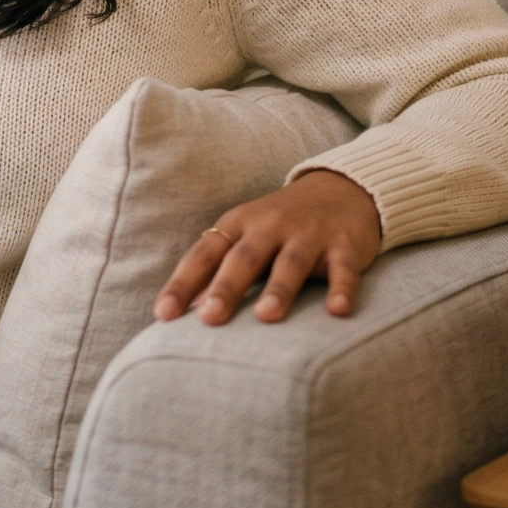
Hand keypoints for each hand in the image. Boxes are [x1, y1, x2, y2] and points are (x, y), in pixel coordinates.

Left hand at [152, 169, 382, 324]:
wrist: (340, 189)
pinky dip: (341, 288)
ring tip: (266, 317)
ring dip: (279, 289)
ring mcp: (309, 233)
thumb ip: (217, 271)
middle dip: (226, 287)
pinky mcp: (344, 244)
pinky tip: (338, 310)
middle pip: (244, 258)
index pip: (204, 255)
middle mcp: (270, 226)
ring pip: (291, 262)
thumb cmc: (279, 226)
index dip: (182, 283)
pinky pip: (343, 268)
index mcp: (238, 225)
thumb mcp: (245, 238)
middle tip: (209, 318)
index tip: (163, 315)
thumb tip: (185, 311)